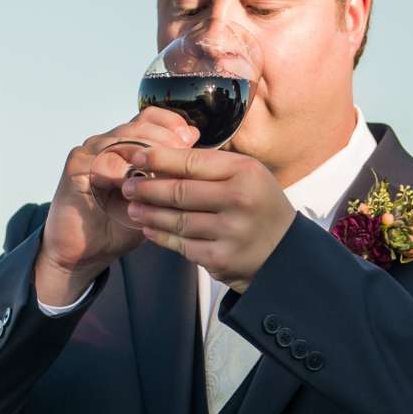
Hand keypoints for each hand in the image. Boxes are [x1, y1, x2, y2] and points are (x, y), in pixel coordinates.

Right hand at [36, 109, 197, 305]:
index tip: (192, 139)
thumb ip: (172, 179)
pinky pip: (102, 161)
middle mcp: (106, 142)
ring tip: (165, 168)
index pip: (150, 118)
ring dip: (147, 152)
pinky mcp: (75, 168)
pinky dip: (122, 172)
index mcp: (125, 144)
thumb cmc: (120, 225)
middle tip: (183, 151)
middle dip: (165, 137)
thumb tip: (202, 159)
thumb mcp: (155, 200)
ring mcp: (89, 152)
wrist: (84, 251)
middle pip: (139, 124)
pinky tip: (137, 184)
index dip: (172, 123)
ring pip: (123, 138)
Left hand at [119, 145, 295, 290]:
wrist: (285, 253)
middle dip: (146, 188)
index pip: (191, 162)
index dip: (158, 158)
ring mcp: (230, 232)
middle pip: (179, 192)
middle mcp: (239, 200)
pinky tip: (149, 229)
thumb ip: (212, 166)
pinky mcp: (221, 259)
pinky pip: (182, 245)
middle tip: (127, 185)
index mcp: (245, 172)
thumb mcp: (247, 175)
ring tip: (133, 207)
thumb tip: (163, 155)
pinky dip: (161, 236)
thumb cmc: (259, 206)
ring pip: (177, 220)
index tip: (135, 155)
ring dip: (149, 213)